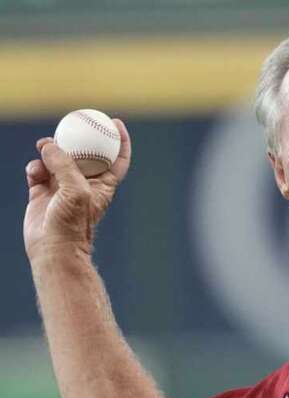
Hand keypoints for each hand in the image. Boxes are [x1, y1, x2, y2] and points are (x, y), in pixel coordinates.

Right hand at [24, 118, 130, 262]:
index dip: (120, 141)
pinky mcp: (42, 191)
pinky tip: (34, 172)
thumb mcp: (76, 189)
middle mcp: (83, 184)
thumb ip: (65, 164)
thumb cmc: (72, 224)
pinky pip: (37, 169)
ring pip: (56, 158)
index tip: (115, 122)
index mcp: (102, 185)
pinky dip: (35, 166)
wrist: (53, 248)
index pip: (117, 160)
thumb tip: (49, 145)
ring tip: (43, 149)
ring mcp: (62, 187)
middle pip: (84, 153)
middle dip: (76, 138)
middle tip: (67, 124)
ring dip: (49, 150)